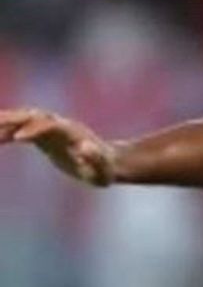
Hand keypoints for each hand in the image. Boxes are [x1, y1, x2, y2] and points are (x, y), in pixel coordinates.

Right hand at [0, 107, 116, 185]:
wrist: (107, 162)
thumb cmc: (105, 170)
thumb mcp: (103, 170)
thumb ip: (96, 159)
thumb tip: (85, 148)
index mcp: (72, 133)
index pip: (50, 126)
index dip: (34, 130)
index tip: (17, 139)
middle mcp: (59, 125)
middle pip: (33, 116)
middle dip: (13, 120)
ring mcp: (50, 128)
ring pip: (23, 119)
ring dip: (5, 122)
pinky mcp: (43, 136)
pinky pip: (21, 130)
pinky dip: (6, 132)